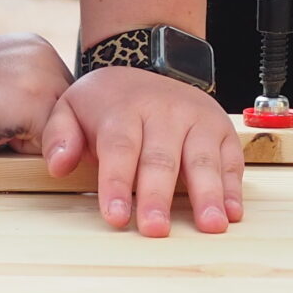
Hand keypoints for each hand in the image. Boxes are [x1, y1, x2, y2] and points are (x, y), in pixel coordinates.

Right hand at [0, 32, 72, 156]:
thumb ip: (24, 98)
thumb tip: (53, 136)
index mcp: (35, 50)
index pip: (58, 101)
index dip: (32, 123)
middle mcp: (45, 55)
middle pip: (65, 116)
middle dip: (36, 132)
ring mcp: (44, 74)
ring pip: (60, 131)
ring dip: (30, 142)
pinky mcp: (36, 100)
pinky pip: (49, 145)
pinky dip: (22, 151)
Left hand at [42, 67, 244, 237]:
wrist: (149, 63)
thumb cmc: (109, 102)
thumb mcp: (72, 106)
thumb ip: (60, 136)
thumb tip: (58, 165)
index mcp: (125, 109)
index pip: (119, 149)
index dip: (117, 184)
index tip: (116, 216)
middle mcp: (165, 111)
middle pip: (161, 158)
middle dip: (158, 196)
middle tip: (156, 230)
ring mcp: (197, 118)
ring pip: (201, 158)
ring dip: (207, 193)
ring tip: (210, 225)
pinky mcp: (220, 128)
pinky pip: (230, 158)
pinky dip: (233, 186)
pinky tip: (233, 211)